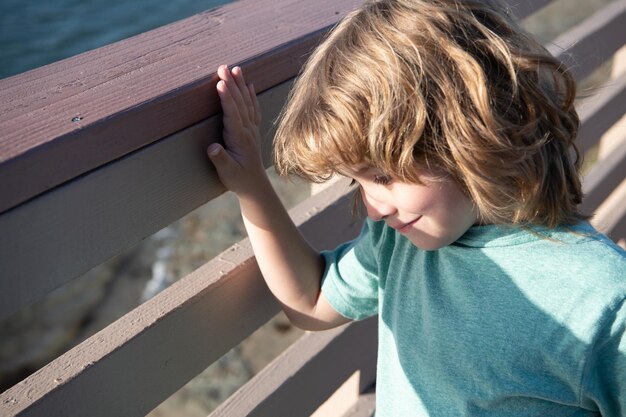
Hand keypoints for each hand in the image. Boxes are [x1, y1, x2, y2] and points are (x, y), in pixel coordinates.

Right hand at [207, 65, 264, 196]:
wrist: (255, 186)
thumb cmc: (238, 180)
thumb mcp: (227, 172)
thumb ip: (220, 159)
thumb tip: (212, 148)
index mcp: (240, 138)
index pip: (232, 114)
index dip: (226, 98)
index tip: (219, 83)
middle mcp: (248, 131)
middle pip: (239, 103)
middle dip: (231, 84)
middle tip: (222, 67)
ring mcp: (252, 129)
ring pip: (247, 103)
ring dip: (241, 85)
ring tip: (236, 69)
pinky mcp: (253, 131)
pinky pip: (253, 109)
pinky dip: (251, 96)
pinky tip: (250, 85)